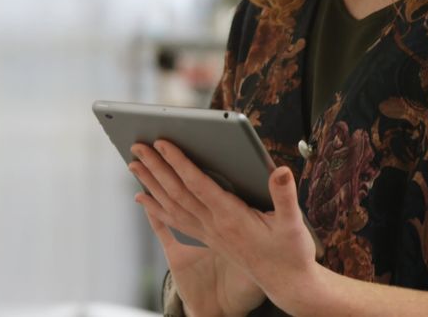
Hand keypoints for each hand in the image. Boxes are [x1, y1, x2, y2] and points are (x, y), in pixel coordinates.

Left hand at [130, 141, 321, 314]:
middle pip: (177, 192)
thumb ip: (284, 196)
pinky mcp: (208, 238)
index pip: (198, 185)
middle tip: (136, 146)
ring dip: (151, 184)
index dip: (179, 162)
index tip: (162, 143)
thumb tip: (281, 171)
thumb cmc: (291, 252)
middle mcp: (214, 225)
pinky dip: (156, 208)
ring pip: (172, 206)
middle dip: (155, 167)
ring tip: (133, 165)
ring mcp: (208, 233)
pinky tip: (143, 198)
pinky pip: (175, 221)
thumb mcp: (293, 224)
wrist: (286, 284)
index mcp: (232, 217)